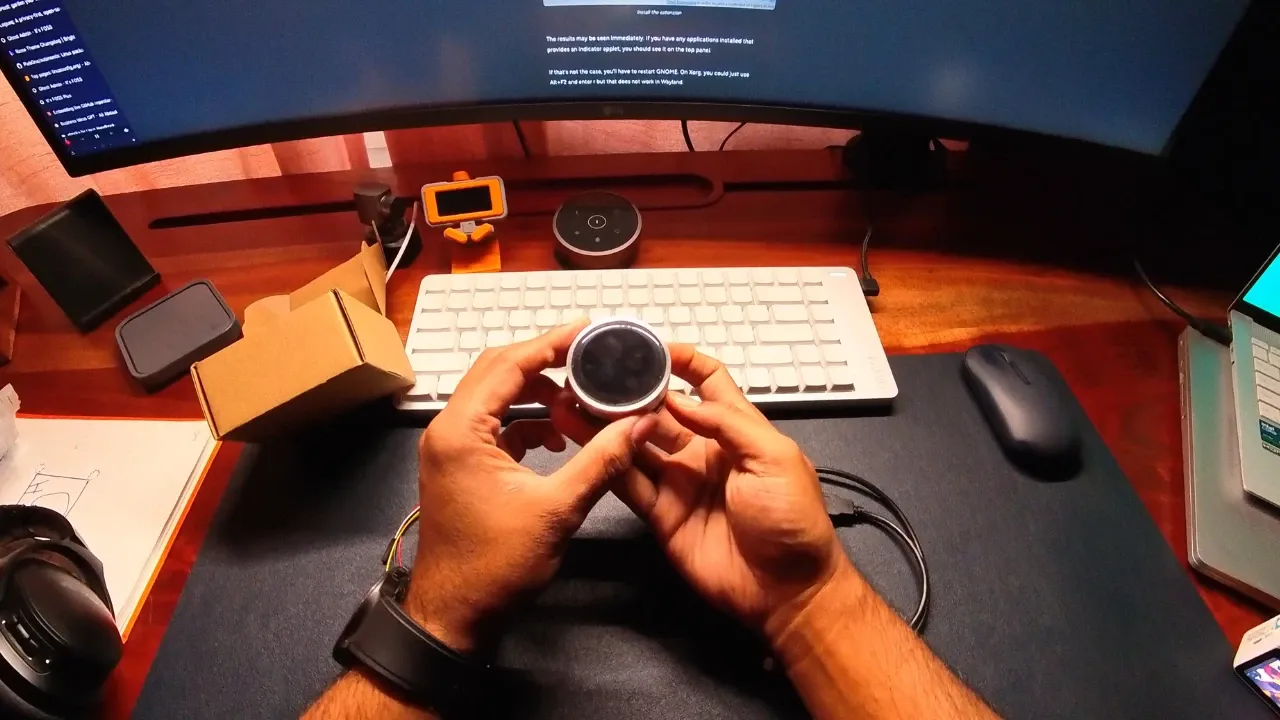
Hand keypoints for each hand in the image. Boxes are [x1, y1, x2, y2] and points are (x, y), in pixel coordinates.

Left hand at [408, 322, 654, 653]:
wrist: (454, 615)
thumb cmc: (495, 567)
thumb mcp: (557, 509)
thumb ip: (600, 460)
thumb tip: (638, 424)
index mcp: (462, 432)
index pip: (508, 364)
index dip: (551, 342)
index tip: (586, 329)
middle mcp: (447, 431)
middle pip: (496, 370)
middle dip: (544, 360)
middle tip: (588, 353)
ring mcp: (449, 449)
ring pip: (494, 396)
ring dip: (534, 390)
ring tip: (579, 394)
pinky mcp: (458, 467)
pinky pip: (492, 424)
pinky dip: (524, 420)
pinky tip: (556, 435)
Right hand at [551, 345, 847, 641]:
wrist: (787, 591)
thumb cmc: (795, 522)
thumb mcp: (775, 459)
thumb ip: (729, 424)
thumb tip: (682, 398)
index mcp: (736, 431)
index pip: (708, 381)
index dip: (683, 360)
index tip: (652, 347)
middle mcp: (703, 451)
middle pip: (659, 412)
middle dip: (629, 393)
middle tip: (595, 377)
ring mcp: (680, 482)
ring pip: (635, 444)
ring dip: (606, 425)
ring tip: (573, 402)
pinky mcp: (661, 515)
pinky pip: (628, 484)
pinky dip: (605, 465)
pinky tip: (583, 445)